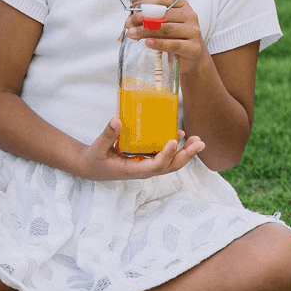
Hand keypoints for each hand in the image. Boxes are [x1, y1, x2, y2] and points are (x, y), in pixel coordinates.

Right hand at [78, 117, 204, 180]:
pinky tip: (180, 136)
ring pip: (171, 164)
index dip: (166, 155)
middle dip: (186, 156)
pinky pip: (165, 158)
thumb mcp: (98, 147)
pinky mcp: (146, 161)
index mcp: (132, 170)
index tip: (173, 141)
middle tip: (199, 142)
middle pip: (170, 167)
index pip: (155, 166)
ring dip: (185, 153)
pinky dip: (175, 149)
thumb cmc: (94, 159)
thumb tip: (117, 119)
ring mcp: (146, 167)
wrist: (91, 167)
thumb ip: (107, 134)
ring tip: (197, 140)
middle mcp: (143, 171)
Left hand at [125, 0, 205, 74]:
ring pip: (166, 29)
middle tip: (128, 24)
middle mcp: (190, 16)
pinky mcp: (193, 47)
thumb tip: (130, 22)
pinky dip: (159, 43)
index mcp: (182, 6)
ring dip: (146, 31)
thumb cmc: (175, 38)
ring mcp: (193, 31)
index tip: (133, 11)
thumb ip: (150, 21)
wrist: (193, 56)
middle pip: (162, 15)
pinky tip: (148, 43)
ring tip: (132, 34)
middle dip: (142, 19)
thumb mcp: (164, 25)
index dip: (146, 4)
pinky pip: (173, 44)